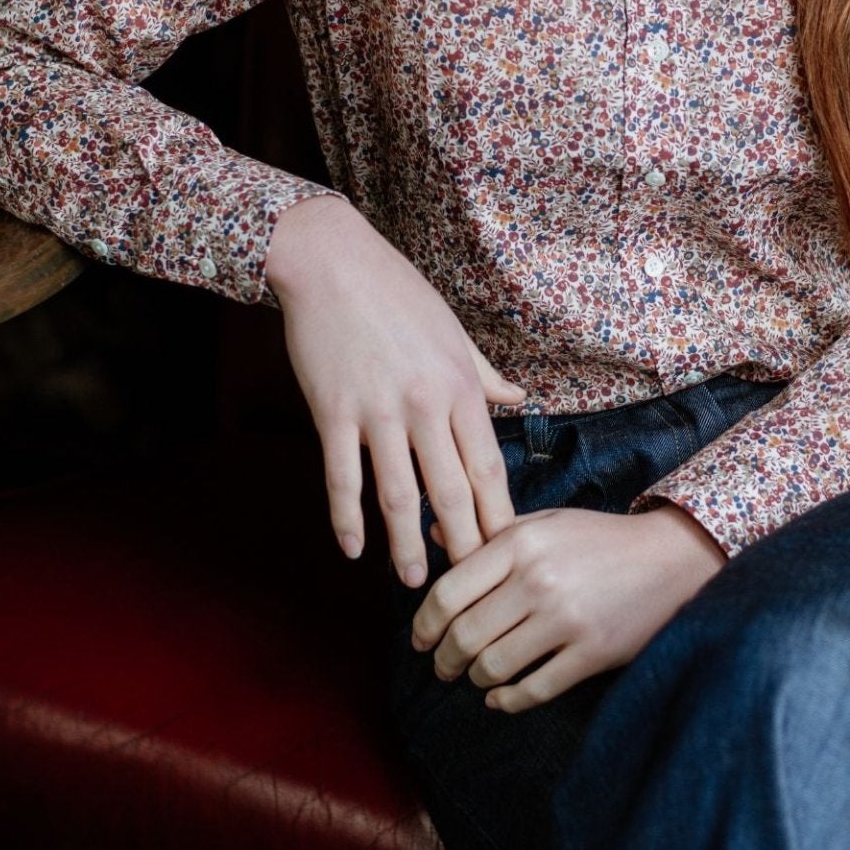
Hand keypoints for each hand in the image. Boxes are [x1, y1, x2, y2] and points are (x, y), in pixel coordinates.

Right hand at [265, 193, 525, 586]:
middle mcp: (426, 403)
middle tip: (468, 588)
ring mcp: (378, 410)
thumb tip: (518, 400)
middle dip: (461, 545)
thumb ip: (485, 374)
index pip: (487, 467)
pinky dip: (346, 518)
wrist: (331, 261)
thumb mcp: (453, 330)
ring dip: (406, 545)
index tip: (504, 552)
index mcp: (461, 386)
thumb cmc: (397, 291)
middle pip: (449, 491)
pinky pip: (342, 477)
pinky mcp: (333, 411)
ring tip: (413, 583)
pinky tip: (353, 548)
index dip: (496, 515)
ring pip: (397, 495)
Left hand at [410, 503, 727, 712]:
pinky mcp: (592, 652)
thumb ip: (491, 532)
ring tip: (475, 677)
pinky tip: (501, 698)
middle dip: (444, 660)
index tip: (420, 640)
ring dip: (475, 679)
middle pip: (465, 635)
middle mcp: (539, 579)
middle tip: (443, 667)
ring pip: (493, 666)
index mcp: (521, 541)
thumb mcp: (545, 520)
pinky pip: (534, 689)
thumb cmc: (600, 538)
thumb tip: (434, 535)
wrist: (669, 558)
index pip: (449, 591)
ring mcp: (566, 618)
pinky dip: (508, 700)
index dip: (424, 624)